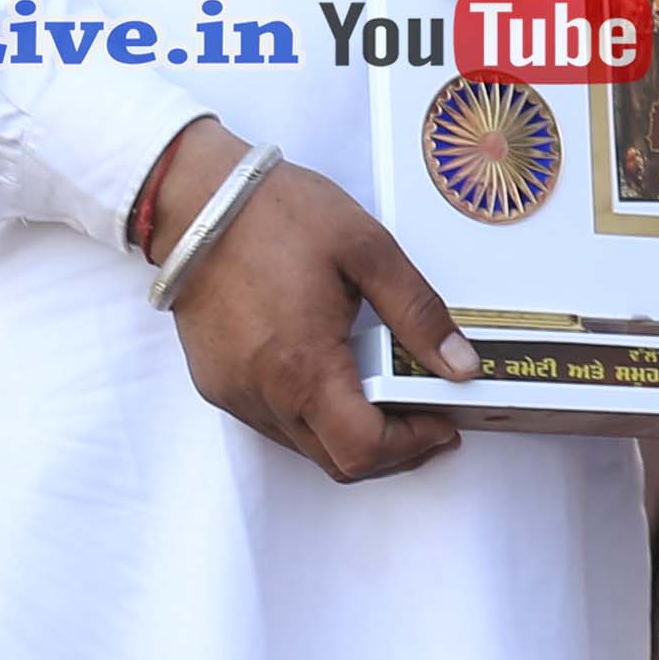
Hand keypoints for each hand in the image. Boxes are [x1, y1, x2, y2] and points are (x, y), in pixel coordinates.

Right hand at [154, 124, 470, 482]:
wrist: (197, 199)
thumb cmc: (279, 215)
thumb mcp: (369, 250)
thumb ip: (419, 314)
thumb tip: (462, 367)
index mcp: (303, 366)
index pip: (362, 450)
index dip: (412, 445)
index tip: (442, 420)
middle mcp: (262, 394)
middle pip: (336, 460)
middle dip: (392, 447)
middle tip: (429, 414)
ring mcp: (233, 393)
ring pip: (305, 445)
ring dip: (352, 434)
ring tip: (390, 392)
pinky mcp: (216, 383)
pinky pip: (274, 422)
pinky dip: (315, 416)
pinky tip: (339, 377)